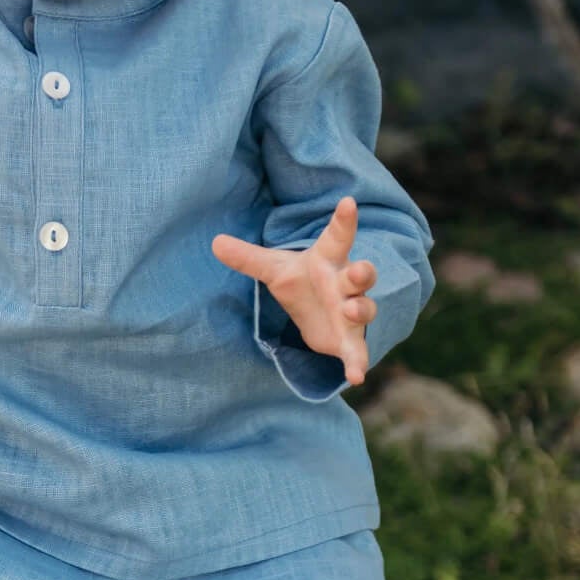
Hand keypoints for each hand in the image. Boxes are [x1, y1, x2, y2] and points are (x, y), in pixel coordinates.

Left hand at [211, 195, 377, 385]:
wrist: (317, 316)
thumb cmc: (302, 283)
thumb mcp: (274, 270)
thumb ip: (248, 259)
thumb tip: (215, 242)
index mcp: (327, 261)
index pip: (337, 237)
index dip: (344, 220)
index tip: (348, 202)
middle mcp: (344, 284)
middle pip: (360, 274)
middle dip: (363, 272)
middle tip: (360, 270)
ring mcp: (351, 312)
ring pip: (364, 308)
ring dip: (360, 309)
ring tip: (349, 310)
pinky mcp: (350, 340)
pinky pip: (358, 351)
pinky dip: (358, 363)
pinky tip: (357, 377)